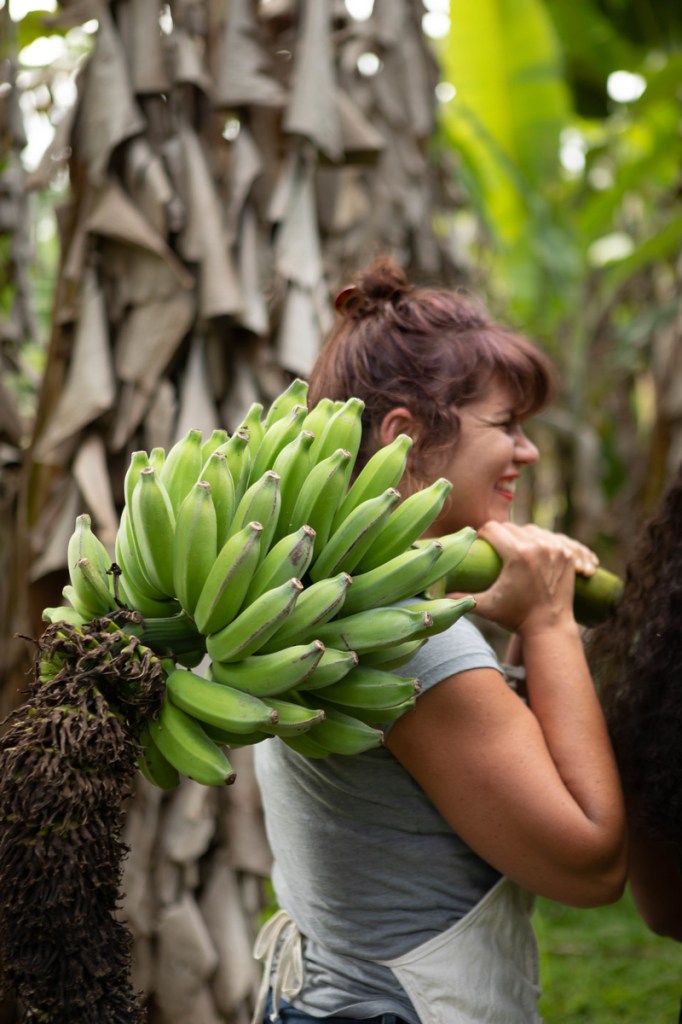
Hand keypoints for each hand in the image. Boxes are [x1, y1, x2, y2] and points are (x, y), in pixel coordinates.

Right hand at [457, 521, 584, 633]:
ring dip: (520, 535)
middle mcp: (539, 547)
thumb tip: (436, 594)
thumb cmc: (515, 618)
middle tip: (494, 548)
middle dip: (500, 535)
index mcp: (518, 555)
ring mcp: (556, 549)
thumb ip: (460, 598)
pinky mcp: (567, 554)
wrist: (549, 628)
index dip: (482, 534)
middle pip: (511, 527)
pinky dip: (541, 540)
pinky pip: (551, 536)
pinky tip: (533, 547)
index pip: (493, 529)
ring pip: (531, 529)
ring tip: (512, 547)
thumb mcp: (486, 606)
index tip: (480, 543)